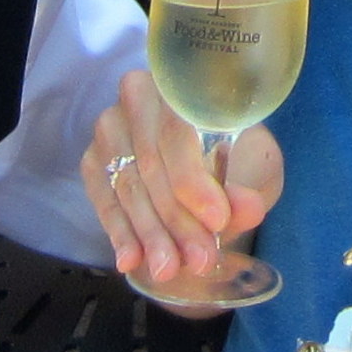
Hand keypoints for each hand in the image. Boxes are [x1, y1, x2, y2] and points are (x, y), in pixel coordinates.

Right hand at [84, 72, 282, 311]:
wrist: (216, 159)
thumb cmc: (240, 154)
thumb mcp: (257, 167)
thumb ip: (248, 185)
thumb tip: (247, 209)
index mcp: (182, 82)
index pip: (178, 133)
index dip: (195, 181)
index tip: (218, 221)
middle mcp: (138, 95)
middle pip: (151, 165)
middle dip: (176, 220)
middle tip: (200, 259)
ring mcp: (111, 127)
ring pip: (128, 186)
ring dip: (149, 234)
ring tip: (169, 269)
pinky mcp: (94, 159)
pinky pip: (105, 199)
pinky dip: (119, 233)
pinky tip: (131, 260)